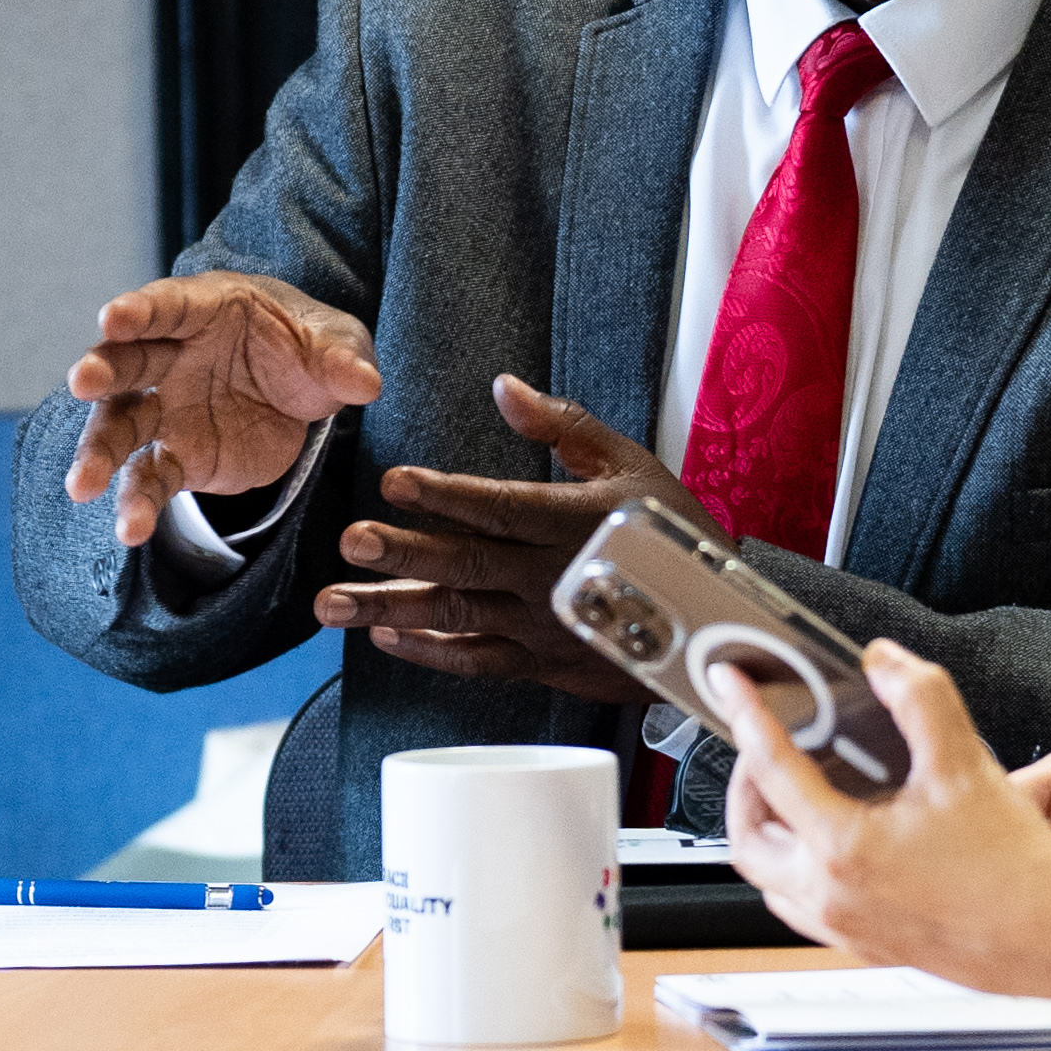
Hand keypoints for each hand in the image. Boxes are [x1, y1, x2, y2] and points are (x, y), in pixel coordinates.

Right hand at [62, 275, 383, 547]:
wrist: (300, 391)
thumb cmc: (308, 346)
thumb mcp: (337, 342)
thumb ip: (344, 358)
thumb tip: (364, 382)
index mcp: (205, 310)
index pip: (167, 305)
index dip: (140, 310)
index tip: (112, 318)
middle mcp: (171, 356)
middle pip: (126, 362)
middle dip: (101, 370)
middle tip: (83, 382)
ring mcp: (167, 409)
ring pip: (122, 426)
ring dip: (99, 452)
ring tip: (82, 486)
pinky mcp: (177, 456)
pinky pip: (150, 479)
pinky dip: (137, 504)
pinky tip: (130, 531)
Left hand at [314, 376, 678, 699]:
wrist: (715, 620)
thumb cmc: (669, 530)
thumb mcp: (628, 464)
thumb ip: (563, 425)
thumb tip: (504, 388)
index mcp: (572, 520)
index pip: (498, 506)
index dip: (445, 495)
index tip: (394, 482)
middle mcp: (551, 576)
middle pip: (467, 563)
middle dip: (404, 552)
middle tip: (351, 542)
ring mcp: (542, 625)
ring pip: (459, 616)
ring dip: (393, 607)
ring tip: (334, 602)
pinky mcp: (541, 662)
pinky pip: (477, 661)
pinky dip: (430, 653)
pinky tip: (385, 638)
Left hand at [719, 637, 1050, 997]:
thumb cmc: (1016, 869)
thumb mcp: (966, 764)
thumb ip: (919, 700)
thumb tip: (885, 664)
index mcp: (843, 848)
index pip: (770, 768)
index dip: (747, 715)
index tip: (732, 686)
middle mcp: (830, 894)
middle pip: (747, 836)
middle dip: (744, 785)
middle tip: (762, 748)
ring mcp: (843, 927)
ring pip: (768, 880)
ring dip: (768, 832)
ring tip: (792, 795)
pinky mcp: (865, 946)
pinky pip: (802, 910)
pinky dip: (796, 872)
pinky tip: (831, 847)